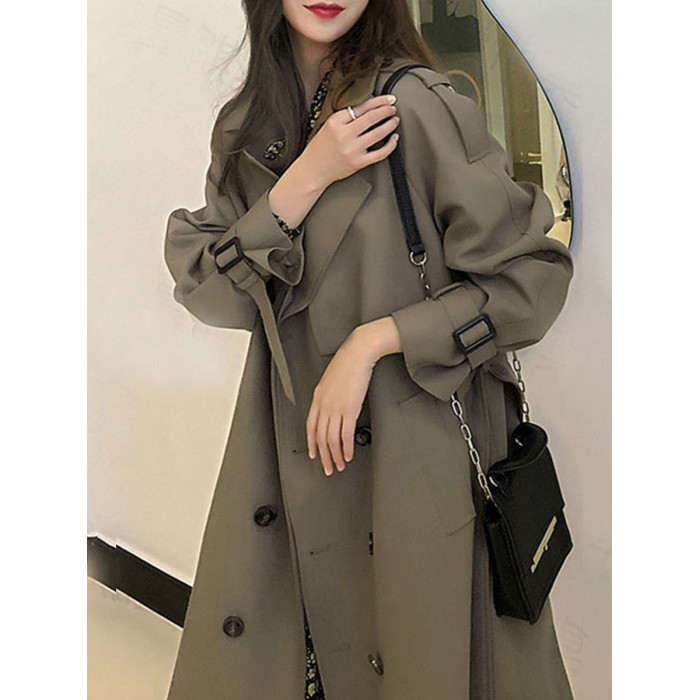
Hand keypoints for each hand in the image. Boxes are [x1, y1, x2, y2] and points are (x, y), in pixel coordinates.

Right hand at [300, 94, 400, 187]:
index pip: (361, 107)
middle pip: (372, 118)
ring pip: (378, 133)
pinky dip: (390, 145)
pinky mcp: (358, 163)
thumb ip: (346, 118)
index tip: (388, 99)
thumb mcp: (328, 126)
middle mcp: (344, 135)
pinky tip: (394, 139)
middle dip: (386, 110)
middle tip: (393, 108)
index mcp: (335, 122)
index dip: (378, 101)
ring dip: (390, 124)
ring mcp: (352, 149)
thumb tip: (369, 109)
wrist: (313, 170)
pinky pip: (380, 153)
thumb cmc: (320, 148)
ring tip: (394, 120)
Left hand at [306, 318, 401, 475]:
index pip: (310, 426)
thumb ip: (329, 393)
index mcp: (318, 397)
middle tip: (327, 468)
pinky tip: (349, 455)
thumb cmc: (348, 362)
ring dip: (335, 455)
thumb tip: (333, 404)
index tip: (314, 454)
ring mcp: (336, 408)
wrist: (358, 353)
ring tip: (339, 465)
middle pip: (320, 437)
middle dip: (323, 456)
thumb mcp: (331, 378)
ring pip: (331, 439)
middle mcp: (324, 404)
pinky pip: (345, 435)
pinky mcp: (350, 409)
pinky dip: (347, 448)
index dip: (311, 442)